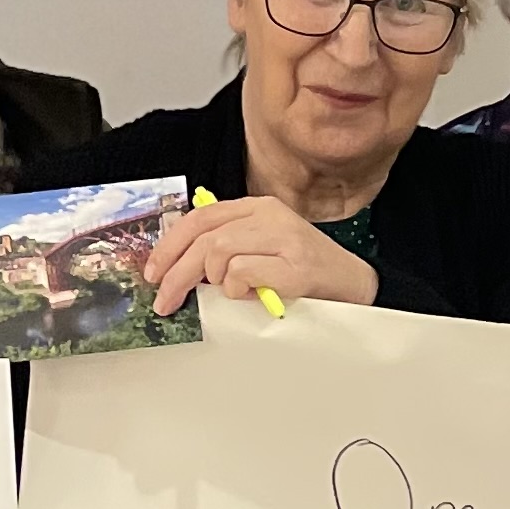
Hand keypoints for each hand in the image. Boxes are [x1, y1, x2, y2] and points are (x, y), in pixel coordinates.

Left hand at [147, 196, 380, 315]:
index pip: (200, 217)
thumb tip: (178, 266)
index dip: (169, 245)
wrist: (355, 286)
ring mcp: (285, 239)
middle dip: (176, 274)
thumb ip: (229, 245)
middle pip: (204, 238)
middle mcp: (271, 216)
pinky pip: (241, 274)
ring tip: (227, 295)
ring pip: (218, 253)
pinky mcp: (295, 267)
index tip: (154, 272)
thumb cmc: (306, 272)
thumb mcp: (264, 247)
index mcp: (259, 207)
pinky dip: (237, 290)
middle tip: (165, 302)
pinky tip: (253, 296)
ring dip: (213, 281)